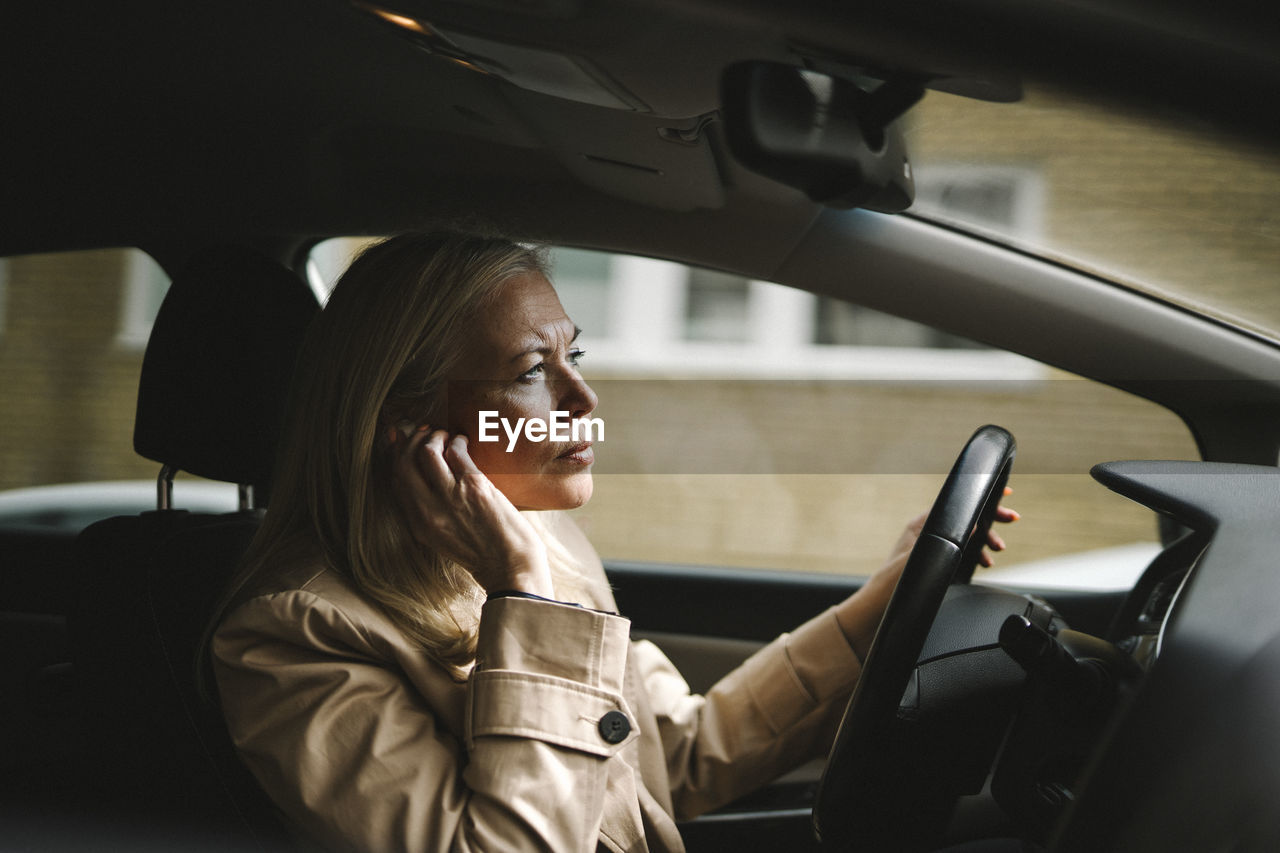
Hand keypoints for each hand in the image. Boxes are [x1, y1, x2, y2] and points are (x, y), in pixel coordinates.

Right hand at [388, 425, 552, 596]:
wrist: (511, 568)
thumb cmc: (483, 554)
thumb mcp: (444, 538)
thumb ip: (430, 513)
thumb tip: (426, 482)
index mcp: (418, 524)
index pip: (396, 481)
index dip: (395, 455)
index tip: (399, 440)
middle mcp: (428, 510)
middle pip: (404, 463)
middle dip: (410, 441)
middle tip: (424, 433)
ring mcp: (451, 498)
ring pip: (427, 452)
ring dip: (433, 436)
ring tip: (444, 434)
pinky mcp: (475, 488)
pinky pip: (456, 452)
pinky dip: (456, 440)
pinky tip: (462, 441)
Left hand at [836, 493, 1019, 659]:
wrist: (877, 612)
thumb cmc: (889, 587)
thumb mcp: (915, 560)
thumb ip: (941, 541)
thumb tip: (970, 525)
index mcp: (921, 525)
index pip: (956, 504)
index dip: (980, 498)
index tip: (1002, 493)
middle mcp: (928, 534)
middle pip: (965, 518)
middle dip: (990, 519)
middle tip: (1012, 518)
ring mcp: (934, 549)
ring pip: (967, 537)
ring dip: (986, 541)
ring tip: (998, 549)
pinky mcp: (937, 566)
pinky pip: (964, 554)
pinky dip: (978, 556)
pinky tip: (986, 563)